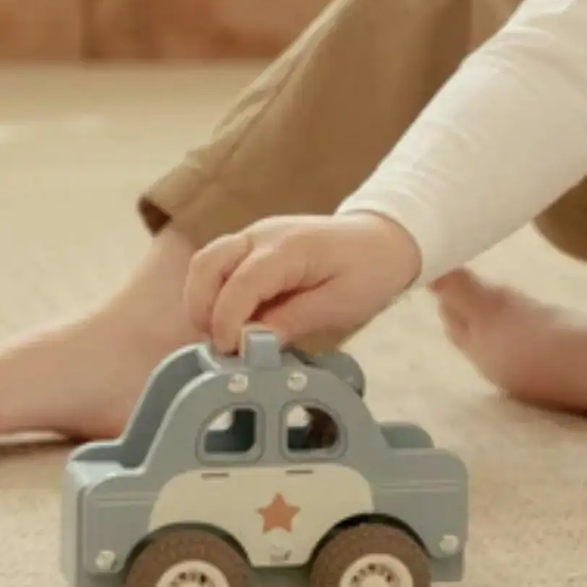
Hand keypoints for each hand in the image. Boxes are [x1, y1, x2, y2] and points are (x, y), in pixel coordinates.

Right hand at [184, 213, 421, 352]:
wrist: (384, 239)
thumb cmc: (370, 271)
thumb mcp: (341, 304)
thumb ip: (293, 320)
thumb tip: (250, 344)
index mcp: (290, 247)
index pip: (242, 281)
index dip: (228, 319)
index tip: (229, 351)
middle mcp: (262, 235)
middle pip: (207, 263)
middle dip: (202, 308)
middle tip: (220, 346)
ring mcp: (254, 238)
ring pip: (205, 264)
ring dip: (203, 302)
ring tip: (225, 338)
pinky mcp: (252, 248)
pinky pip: (219, 268)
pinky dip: (215, 296)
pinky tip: (233, 324)